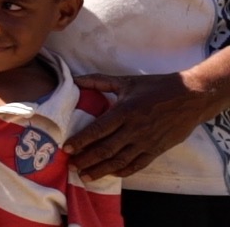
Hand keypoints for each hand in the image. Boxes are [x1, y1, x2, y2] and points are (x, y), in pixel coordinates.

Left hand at [65, 71, 220, 179]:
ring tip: (86, 176)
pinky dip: (124, 171)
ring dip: (101, 170)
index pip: (98, 130)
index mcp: (124, 111)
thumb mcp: (126, 81)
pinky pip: (138, 164)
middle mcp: (134, 129)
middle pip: (106, 149)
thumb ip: (99, 81)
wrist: (190, 96)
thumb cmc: (156, 87)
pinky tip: (112, 174)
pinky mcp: (157, 149)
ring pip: (120, 160)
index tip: (67, 149)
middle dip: (87, 159)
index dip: (81, 141)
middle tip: (71, 166)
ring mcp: (146, 141)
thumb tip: (75, 79)